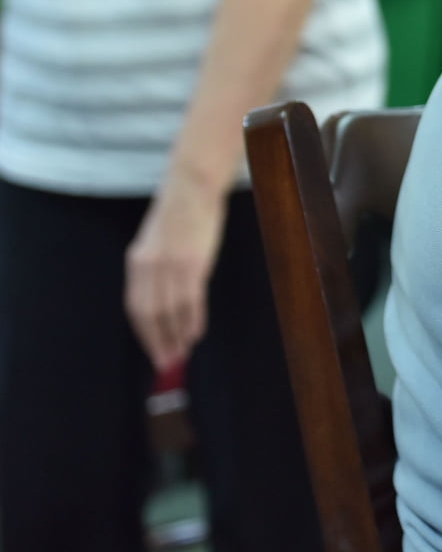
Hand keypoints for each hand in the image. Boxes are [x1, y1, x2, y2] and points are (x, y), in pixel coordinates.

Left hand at [125, 175, 227, 372]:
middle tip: (167, 362)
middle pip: (150, 315)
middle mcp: (149, 268)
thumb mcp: (156, 242)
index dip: (144, 334)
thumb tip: (163, 299)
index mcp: (137, 262)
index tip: (155, 351)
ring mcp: (171, 266)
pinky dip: (192, 320)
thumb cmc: (179, 214)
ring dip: (176, 336)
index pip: (136, 307)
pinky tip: (196, 334)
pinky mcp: (193, 264)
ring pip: (170, 311)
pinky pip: (191, 300)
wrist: (192, 189)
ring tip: (182, 353)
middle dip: (158, 341)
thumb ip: (155, 268)